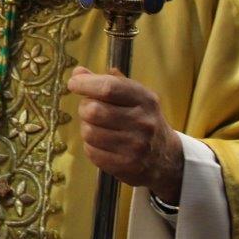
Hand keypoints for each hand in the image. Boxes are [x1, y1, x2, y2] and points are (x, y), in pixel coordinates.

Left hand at [68, 66, 183, 203]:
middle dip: (84, 108)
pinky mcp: (127, 166)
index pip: (109, 88)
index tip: (73, 83)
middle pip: (93, 110)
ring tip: (97, 127)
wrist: (165, 156)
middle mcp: (143, 122)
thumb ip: (106, 82)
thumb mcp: (132, 95)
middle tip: (89, 109)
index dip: (86, 84)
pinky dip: (91, 147)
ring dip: (86, 128)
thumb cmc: (141, 119)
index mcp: (144, 99)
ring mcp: (136, 146)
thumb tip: (78, 72)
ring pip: (89, 132)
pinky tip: (102, 144)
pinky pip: (92, 152)